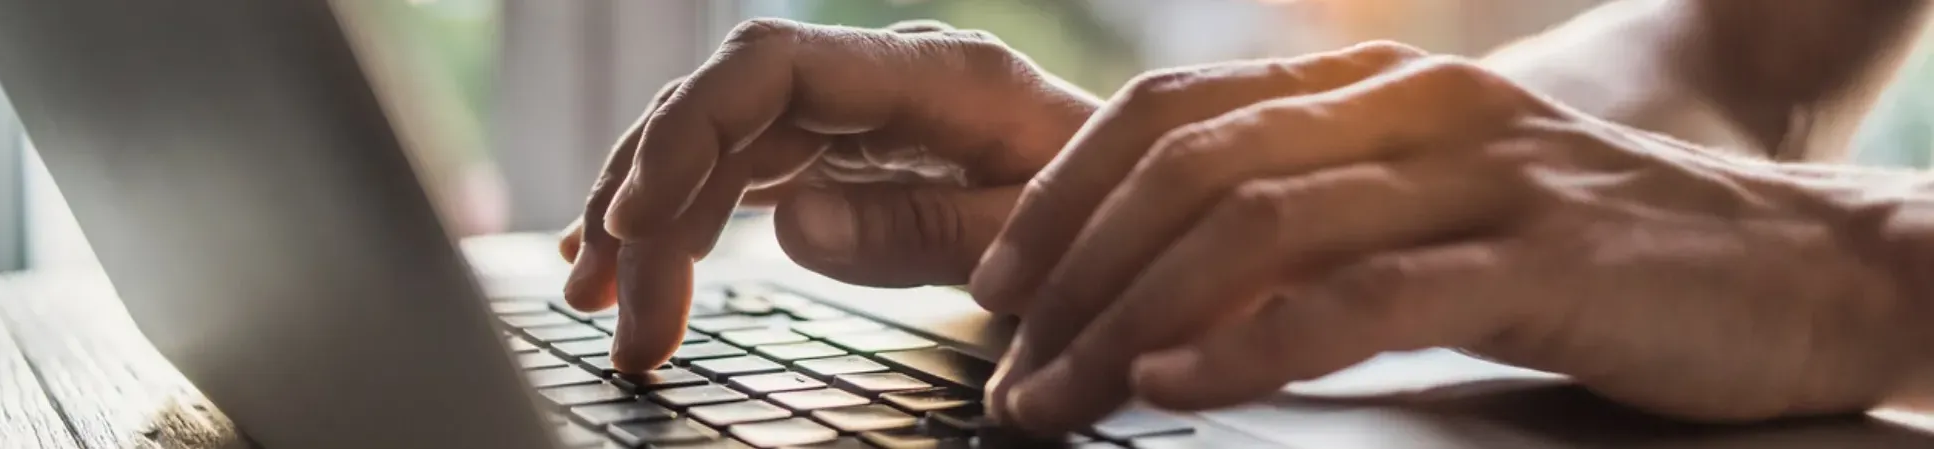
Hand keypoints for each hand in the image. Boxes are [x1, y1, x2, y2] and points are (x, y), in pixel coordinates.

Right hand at [559, 19, 1097, 371]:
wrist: (1153, 201)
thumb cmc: (1112, 215)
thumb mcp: (1036, 234)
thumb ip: (925, 228)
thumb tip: (791, 224)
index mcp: (933, 76)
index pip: (770, 67)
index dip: (687, 133)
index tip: (635, 222)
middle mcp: (879, 77)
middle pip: (722, 109)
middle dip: (649, 203)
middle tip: (616, 317)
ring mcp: (855, 110)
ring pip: (716, 140)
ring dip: (647, 217)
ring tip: (601, 307)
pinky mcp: (844, 147)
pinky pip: (741, 168)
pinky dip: (683, 217)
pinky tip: (635, 263)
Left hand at [969, 41, 1927, 432]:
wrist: (1805, 266)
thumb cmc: (1598, 256)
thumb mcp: (1435, 213)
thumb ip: (1318, 224)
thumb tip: (1169, 292)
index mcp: (1373, 89)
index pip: (1171, 113)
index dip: (1063, 195)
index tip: (997, 286)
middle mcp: (1412, 108)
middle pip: (1186, 167)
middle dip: (1071, 273)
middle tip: (1009, 370)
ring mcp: (1477, 173)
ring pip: (1253, 225)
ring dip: (1129, 319)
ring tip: (1060, 398)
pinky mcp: (1539, 257)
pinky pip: (1363, 292)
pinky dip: (1254, 340)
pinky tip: (1179, 385)